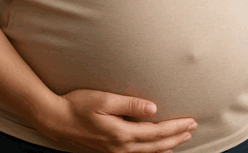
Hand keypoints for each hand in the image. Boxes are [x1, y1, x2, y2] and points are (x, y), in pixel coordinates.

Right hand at [41, 89, 197, 152]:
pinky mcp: (107, 152)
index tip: (191, 122)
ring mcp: (113, 152)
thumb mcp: (103, 99)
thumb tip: (154, 108)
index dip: (175, 128)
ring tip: (179, 141)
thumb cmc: (77, 105)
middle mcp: (120, 147)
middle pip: (155, 146)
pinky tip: (153, 150)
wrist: (54, 120)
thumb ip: (129, 104)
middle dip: (176, 138)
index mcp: (122, 133)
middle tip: (192, 130)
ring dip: (165, 147)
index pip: (156, 132)